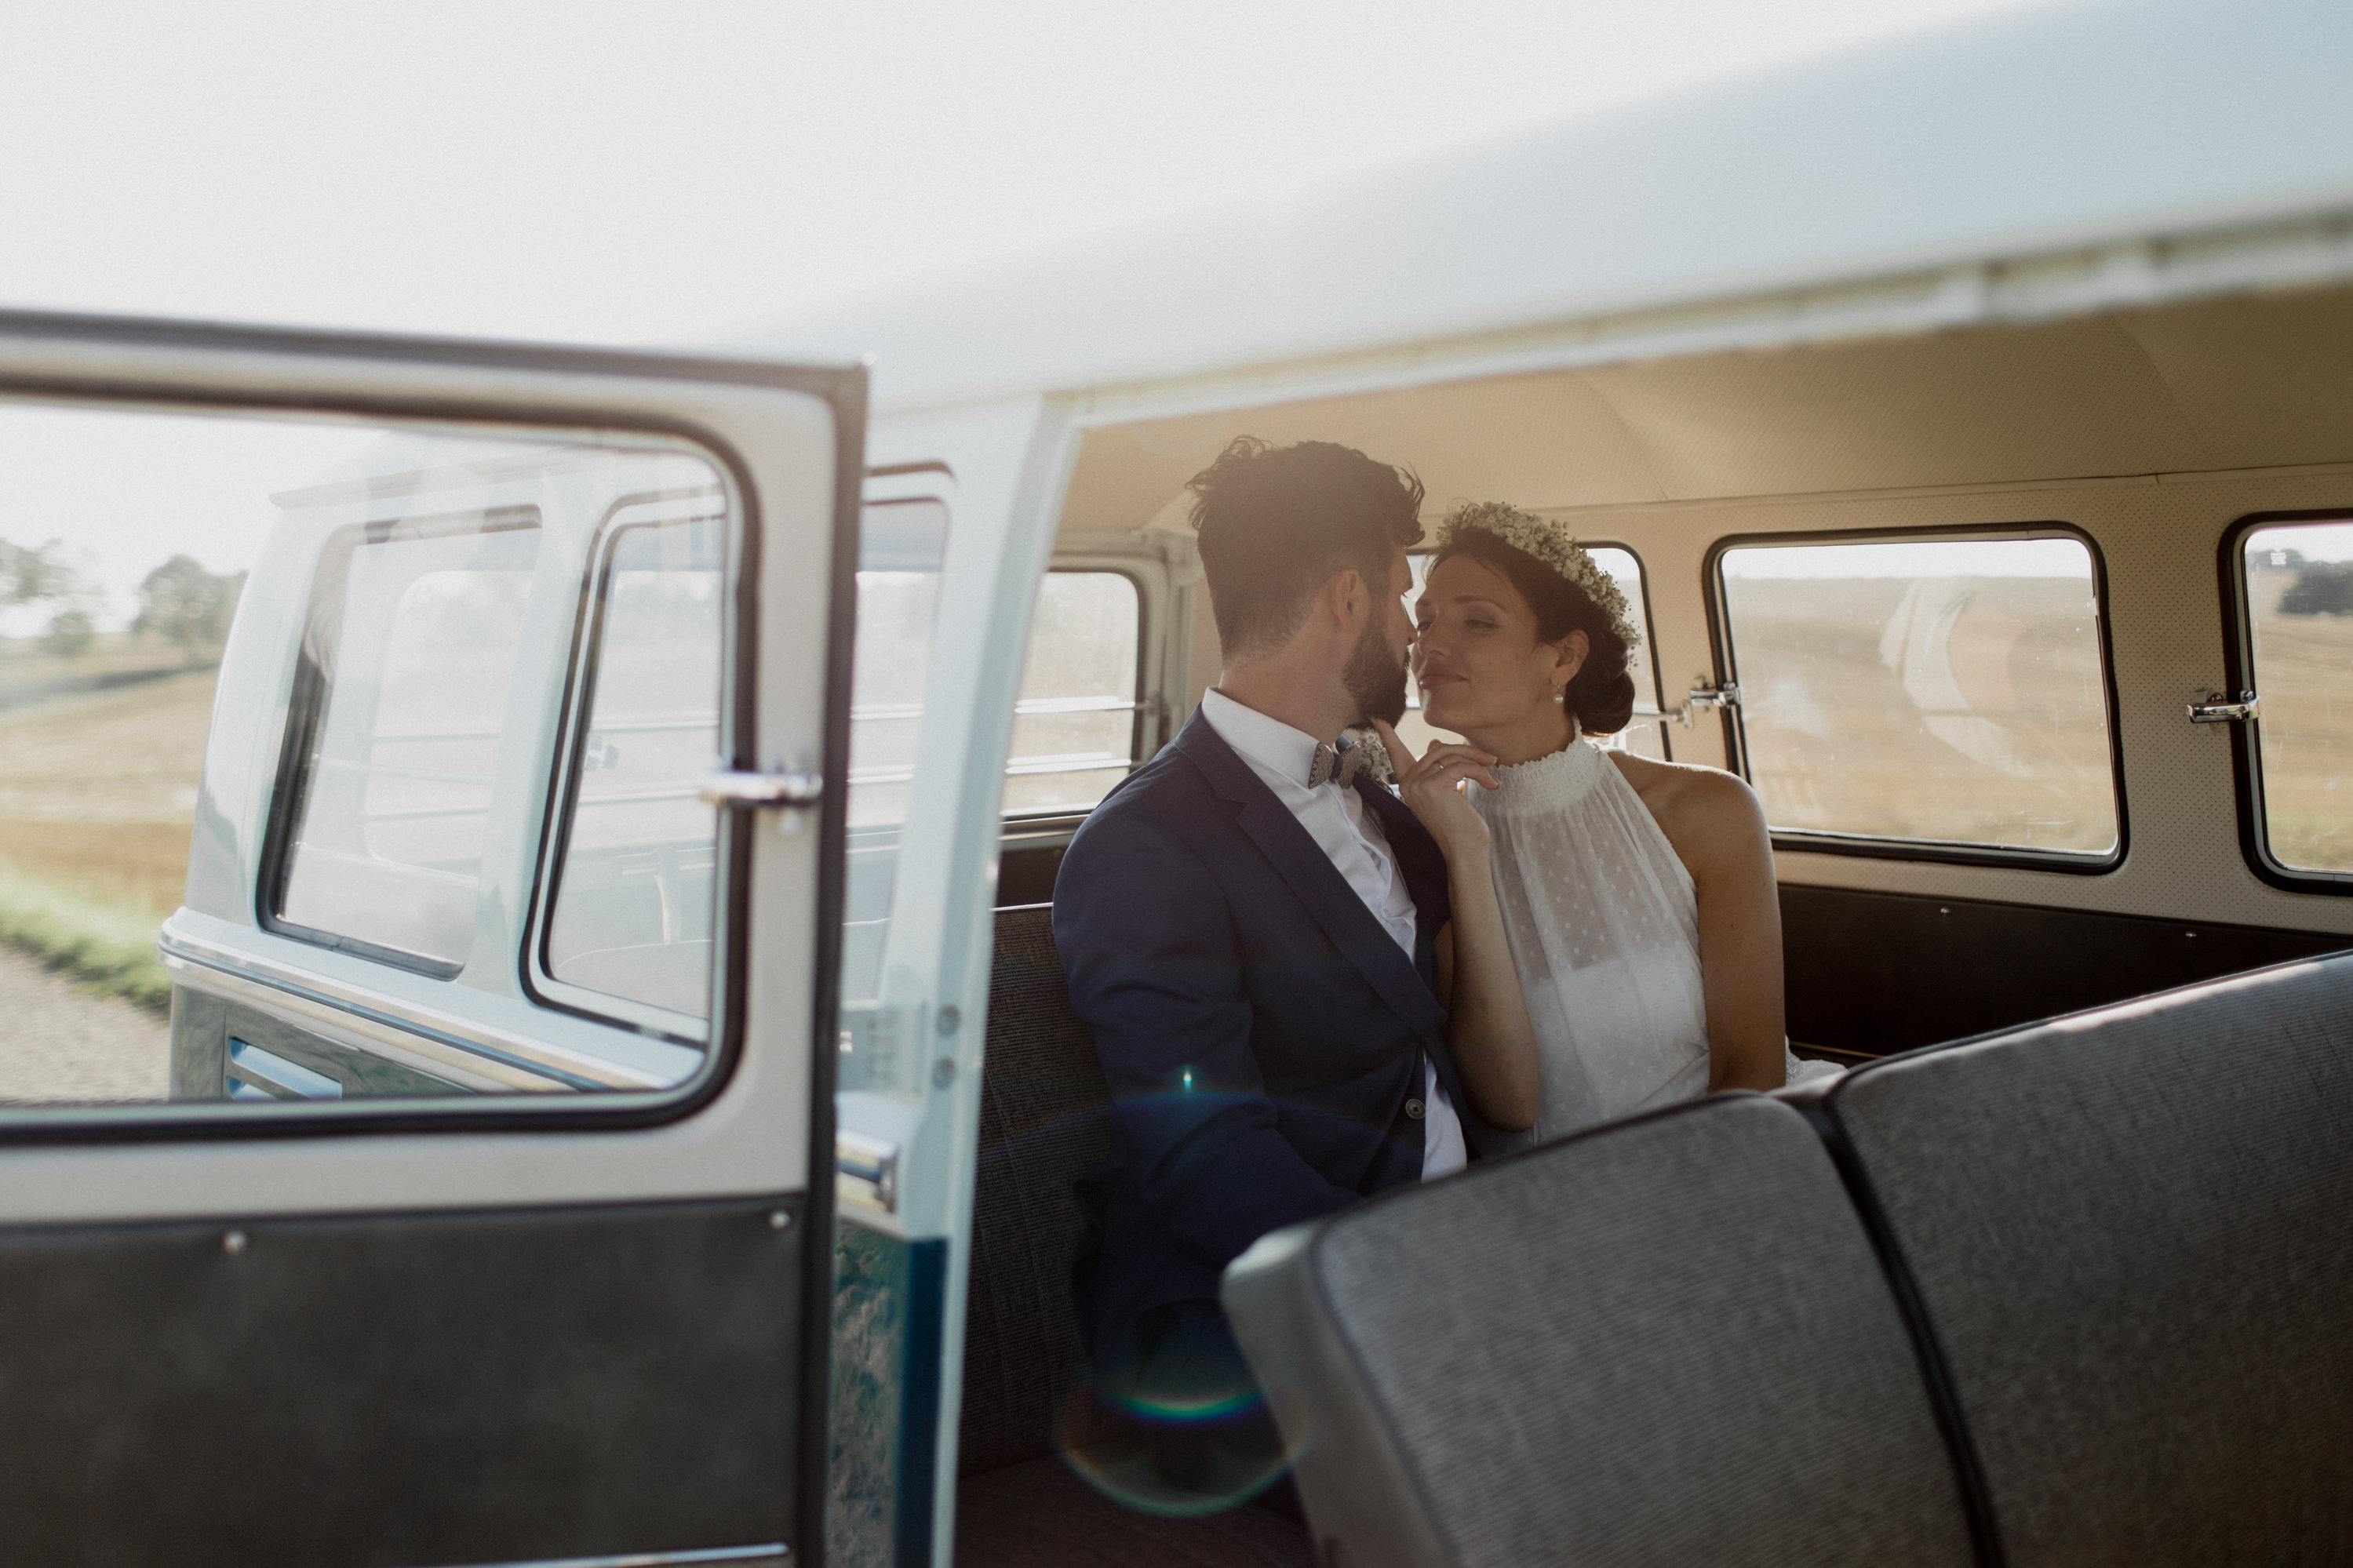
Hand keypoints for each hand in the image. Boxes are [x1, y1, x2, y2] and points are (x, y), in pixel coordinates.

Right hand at [1369, 720, 1497, 862]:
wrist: (1465, 850)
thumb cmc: (1459, 825)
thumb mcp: (1446, 791)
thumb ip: (1438, 768)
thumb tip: (1434, 742)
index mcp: (1407, 784)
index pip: (1395, 754)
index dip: (1388, 735)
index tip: (1376, 716)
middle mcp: (1408, 783)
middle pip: (1438, 749)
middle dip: (1467, 751)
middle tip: (1490, 759)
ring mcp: (1418, 784)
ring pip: (1451, 755)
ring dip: (1477, 761)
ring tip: (1493, 772)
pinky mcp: (1433, 785)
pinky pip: (1461, 766)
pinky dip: (1480, 772)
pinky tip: (1492, 784)